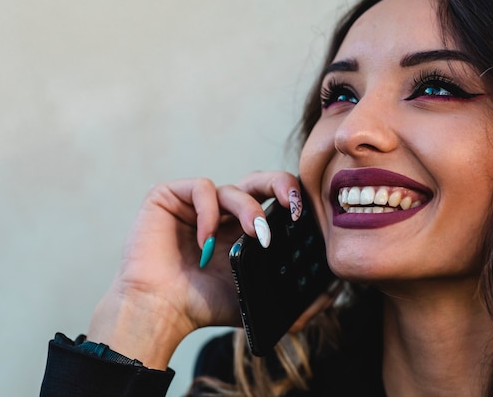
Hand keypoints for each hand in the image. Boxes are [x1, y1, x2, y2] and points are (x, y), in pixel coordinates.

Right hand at [87, 171, 300, 368]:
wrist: (160, 311)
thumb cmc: (203, 305)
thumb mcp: (255, 299)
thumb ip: (292, 301)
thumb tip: (332, 296)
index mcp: (241, 228)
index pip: (272, 201)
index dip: (290, 200)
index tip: (304, 216)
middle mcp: (222, 212)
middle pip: (259, 181)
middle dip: (281, 185)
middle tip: (293, 204)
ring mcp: (196, 203)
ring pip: (234, 188)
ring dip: (248, 209)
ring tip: (253, 236)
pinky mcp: (169, 196)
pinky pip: (201, 188)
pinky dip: (209, 212)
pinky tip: (206, 241)